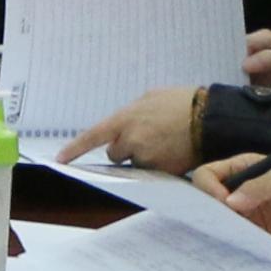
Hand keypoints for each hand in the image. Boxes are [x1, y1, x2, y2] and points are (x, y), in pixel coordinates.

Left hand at [59, 85, 204, 171]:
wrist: (210, 118)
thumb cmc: (183, 103)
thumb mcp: (150, 98)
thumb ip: (131, 113)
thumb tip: (124, 125)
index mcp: (125, 119)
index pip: (92, 137)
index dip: (75, 149)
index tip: (60, 160)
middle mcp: (131, 141)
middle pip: (116, 154)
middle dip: (126, 148)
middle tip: (148, 136)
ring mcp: (147, 158)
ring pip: (135, 163)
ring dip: (144, 157)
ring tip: (165, 141)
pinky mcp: (162, 171)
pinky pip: (153, 172)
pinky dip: (160, 164)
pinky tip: (173, 151)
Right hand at [202, 155, 270, 248]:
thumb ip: (259, 187)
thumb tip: (229, 202)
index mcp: (241, 170)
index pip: (208, 174)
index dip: (208, 187)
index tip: (222, 201)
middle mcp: (237, 193)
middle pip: (207, 200)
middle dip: (208, 211)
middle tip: (221, 223)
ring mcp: (245, 216)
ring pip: (219, 223)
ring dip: (219, 230)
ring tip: (227, 238)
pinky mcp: (255, 237)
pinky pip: (236, 241)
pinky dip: (232, 246)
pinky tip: (236, 249)